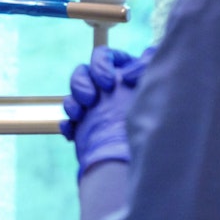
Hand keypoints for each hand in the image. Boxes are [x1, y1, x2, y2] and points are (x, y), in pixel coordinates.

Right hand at [59, 46, 155, 178]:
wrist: (135, 163)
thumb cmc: (146, 123)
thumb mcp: (151, 86)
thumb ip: (147, 65)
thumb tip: (138, 60)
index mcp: (123, 75)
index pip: (106, 56)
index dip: (102, 64)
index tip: (108, 82)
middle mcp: (109, 90)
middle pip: (83, 71)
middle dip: (81, 83)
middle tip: (91, 99)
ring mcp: (95, 109)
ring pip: (73, 93)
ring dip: (72, 101)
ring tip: (80, 115)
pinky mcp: (85, 129)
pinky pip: (68, 119)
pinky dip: (68, 124)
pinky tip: (72, 132)